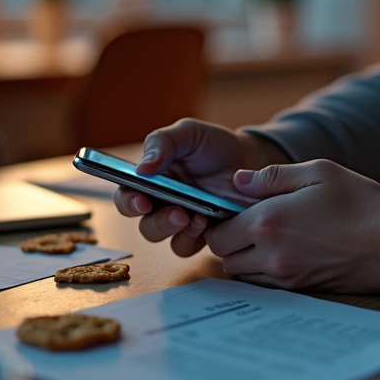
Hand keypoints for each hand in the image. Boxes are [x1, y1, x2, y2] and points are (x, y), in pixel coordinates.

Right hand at [114, 119, 290, 256]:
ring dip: (178, 232)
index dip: (129, 203)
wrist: (251, 157)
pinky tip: (209, 222)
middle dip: (158, 223)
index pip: (128, 197)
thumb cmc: (214, 144)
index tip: (142, 202)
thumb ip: (163, 144)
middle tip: (178, 213)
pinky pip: (191, 246)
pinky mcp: (204, 234)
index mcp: (152, 181)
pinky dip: (195, 238)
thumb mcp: (188, 133)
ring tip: (198, 218)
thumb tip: (142, 169)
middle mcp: (163, 205)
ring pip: (167, 240)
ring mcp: (184, 221)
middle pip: (146, 225)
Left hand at [205, 160, 379, 293]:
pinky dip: (264, 271)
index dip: (222, 220)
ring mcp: (285, 276)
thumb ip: (272, 176)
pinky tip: (286, 252)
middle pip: (225, 257)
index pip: (219, 232)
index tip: (237, 209)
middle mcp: (270, 253)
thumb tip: (238, 180)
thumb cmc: (360, 203)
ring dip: (246, 257)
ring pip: (242, 273)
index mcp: (268, 221)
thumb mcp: (319, 172)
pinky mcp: (300, 289)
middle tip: (251, 223)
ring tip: (270, 238)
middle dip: (231, 240)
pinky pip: (264, 284)